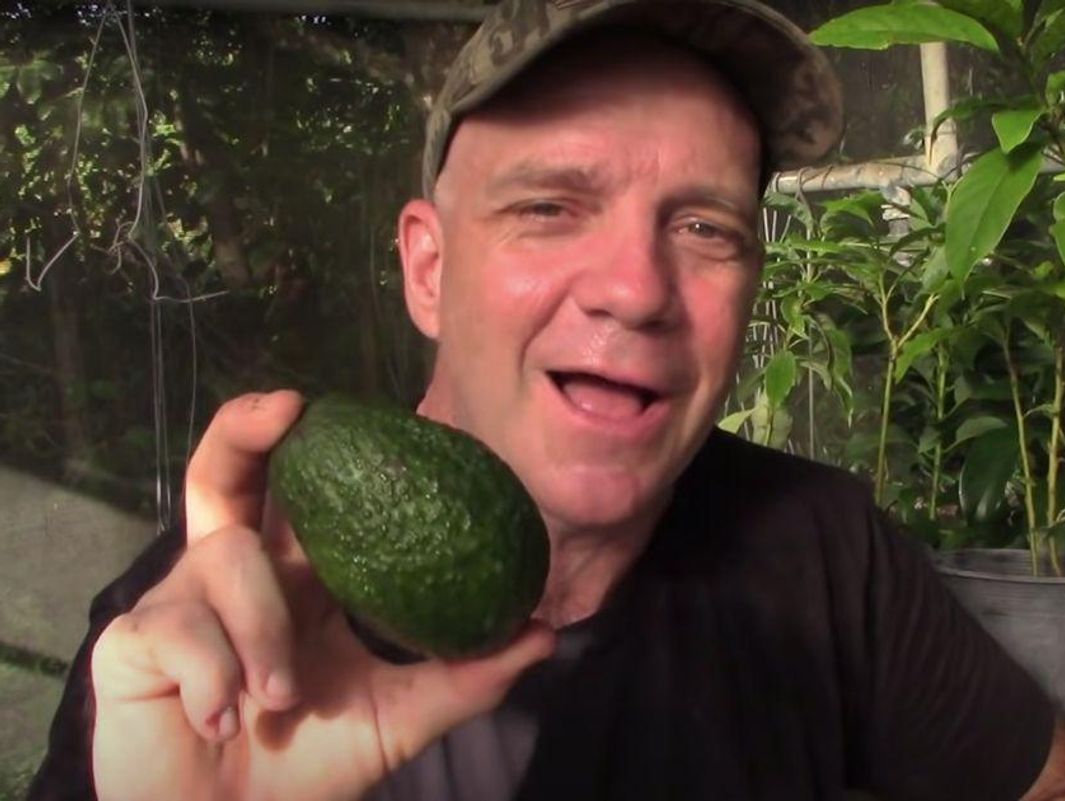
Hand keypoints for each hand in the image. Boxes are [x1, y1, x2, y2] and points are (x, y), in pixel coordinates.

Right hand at [91, 391, 554, 800]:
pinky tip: (221, 718)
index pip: (296, 492)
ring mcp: (180, 601)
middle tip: (284, 410)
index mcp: (293, 578)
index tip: (328, 405)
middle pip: (225, 473)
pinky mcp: (134, 640)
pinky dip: (213, 675)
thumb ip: (466, 677)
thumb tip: (544, 632)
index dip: (305, 442)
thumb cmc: (307, 767)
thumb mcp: (397, 717)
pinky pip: (179, 627)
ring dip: (261, 631)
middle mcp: (234, 573)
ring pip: (224, 560)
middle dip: (245, 430)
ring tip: (279, 698)